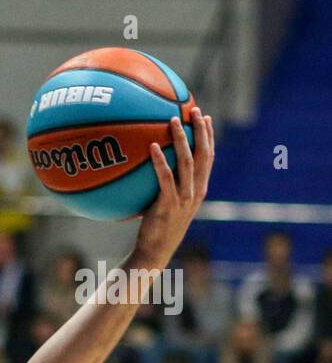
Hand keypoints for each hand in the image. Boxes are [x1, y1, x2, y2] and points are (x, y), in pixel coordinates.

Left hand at [133, 107, 213, 268]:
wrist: (155, 252)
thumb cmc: (157, 228)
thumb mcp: (168, 204)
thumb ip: (168, 186)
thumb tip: (153, 166)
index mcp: (200, 189)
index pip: (208, 157)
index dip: (209, 136)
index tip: (205, 117)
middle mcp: (196, 191)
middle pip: (203, 154)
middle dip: (201, 130)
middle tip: (194, 110)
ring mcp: (184, 198)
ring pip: (187, 162)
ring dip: (182, 139)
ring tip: (173, 121)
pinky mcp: (169, 204)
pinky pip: (165, 178)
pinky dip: (160, 161)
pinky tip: (152, 146)